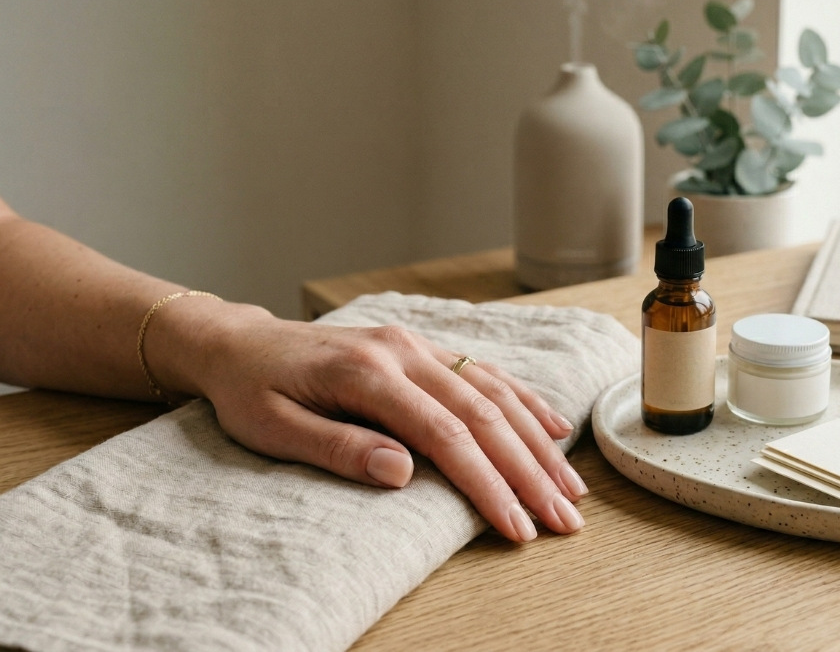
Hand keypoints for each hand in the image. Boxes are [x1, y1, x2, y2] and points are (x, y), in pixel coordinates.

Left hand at [151, 302, 587, 542]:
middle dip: (529, 472)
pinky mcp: (423, 348)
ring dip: (538, 443)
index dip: (486, 483)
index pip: (445, 435)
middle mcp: (404, 351)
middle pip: (484, 415)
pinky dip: (524, 401)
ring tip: (571, 487)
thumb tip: (403, 472)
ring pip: (495, 394)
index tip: (516, 525)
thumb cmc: (250, 391)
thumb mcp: (273, 427)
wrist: (240, 343)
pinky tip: (553, 428)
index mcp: (367, 372)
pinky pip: (485, 373)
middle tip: (564, 518)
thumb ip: (339, 448)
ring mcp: (418, 345)